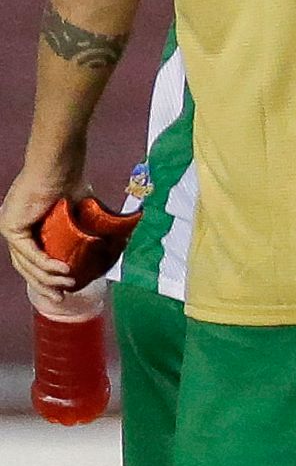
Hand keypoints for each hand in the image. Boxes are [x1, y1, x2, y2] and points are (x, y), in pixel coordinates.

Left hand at [1, 158, 86, 296]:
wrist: (61, 166)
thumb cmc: (72, 183)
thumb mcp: (81, 216)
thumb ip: (87, 232)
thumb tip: (114, 247)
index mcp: (29, 228)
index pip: (34, 261)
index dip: (48, 280)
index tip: (66, 291)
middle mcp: (16, 230)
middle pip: (27, 268)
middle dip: (45, 287)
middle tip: (63, 299)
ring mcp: (11, 228)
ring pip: (27, 264)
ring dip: (48, 279)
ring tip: (69, 284)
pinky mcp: (11, 227)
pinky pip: (29, 253)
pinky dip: (45, 265)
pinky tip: (62, 271)